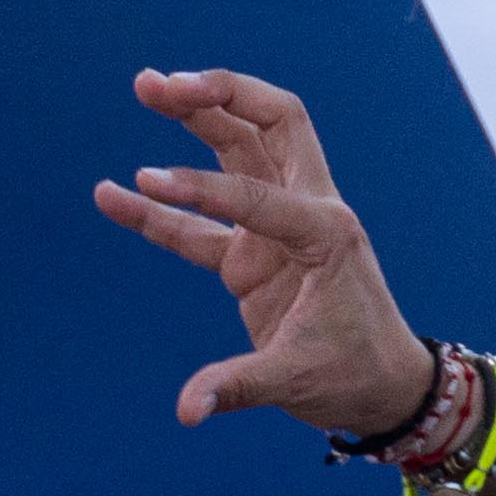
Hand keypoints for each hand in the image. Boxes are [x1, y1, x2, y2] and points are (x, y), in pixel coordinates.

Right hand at [90, 65, 433, 432]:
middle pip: (268, 123)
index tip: (149, 178)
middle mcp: (306, 212)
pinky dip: (160, 208)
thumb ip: (238, 386)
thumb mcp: (298, 379)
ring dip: (196, 117)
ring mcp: (279, 228)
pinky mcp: (253, 254)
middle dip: (219, 95)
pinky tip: (113, 194)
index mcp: (327, 231)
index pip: (257, 193)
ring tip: (146, 88)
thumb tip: (186, 411)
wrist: (382, 387)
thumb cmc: (353, 375)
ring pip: (240, 150)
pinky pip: (199, 223)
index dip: (201, 187)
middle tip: (161, 84)